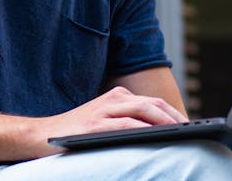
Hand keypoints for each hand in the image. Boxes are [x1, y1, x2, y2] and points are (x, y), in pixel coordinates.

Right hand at [38, 86, 186, 152]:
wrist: (40, 135)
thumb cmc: (76, 132)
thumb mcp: (104, 121)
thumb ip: (127, 121)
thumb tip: (158, 133)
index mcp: (117, 97)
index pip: (153, 102)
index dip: (173, 112)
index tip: (189, 125)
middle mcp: (113, 99)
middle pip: (152, 103)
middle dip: (174, 116)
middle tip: (191, 129)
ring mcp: (103, 111)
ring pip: (142, 110)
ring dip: (163, 120)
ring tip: (179, 131)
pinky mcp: (95, 125)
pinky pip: (125, 124)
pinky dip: (142, 128)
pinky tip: (154, 134)